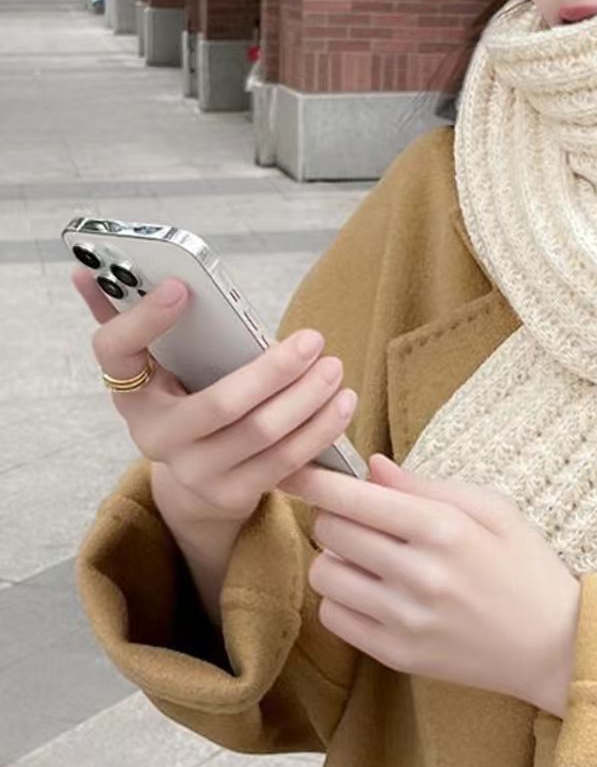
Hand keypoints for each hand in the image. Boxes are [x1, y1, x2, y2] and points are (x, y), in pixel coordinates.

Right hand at [73, 266, 356, 527]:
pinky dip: (320, 431)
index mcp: (131, 391)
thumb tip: (85, 271)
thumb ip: (133, 319)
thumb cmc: (185, 398)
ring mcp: (194, 472)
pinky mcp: (231, 495)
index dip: (144, 319)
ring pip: (261, 435)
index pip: (116, 351)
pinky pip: (285, 463)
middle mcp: (155, 436)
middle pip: (220, 404)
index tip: (183, 287)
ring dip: (308, 400)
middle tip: (314, 341)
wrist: (196, 480)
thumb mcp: (159, 366)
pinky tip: (341, 404)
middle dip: (275, 371)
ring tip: (335, 369)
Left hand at [279, 454, 581, 717]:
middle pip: (333, 532)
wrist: (553, 644)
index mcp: (445, 529)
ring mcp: (405, 620)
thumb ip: (427, 486)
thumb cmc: (526, 565)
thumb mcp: (492, 508)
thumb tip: (372, 467)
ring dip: (336, 556)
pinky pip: (335, 618)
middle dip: (335, 513)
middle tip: (357, 513)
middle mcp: (419, 575)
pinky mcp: (397, 655)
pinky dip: (342, 596)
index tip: (295, 467)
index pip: (357, 498)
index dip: (318, 480)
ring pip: (326, 575)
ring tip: (366, 554)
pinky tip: (370, 588)